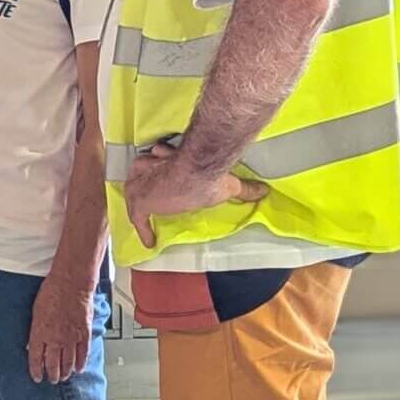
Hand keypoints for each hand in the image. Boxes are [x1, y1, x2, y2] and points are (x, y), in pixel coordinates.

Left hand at [27, 276, 93, 382]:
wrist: (71, 283)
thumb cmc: (52, 292)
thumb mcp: (36, 311)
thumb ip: (36, 329)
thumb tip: (33, 343)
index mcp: (40, 332)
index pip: (36, 358)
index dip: (36, 370)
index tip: (36, 377)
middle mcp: (55, 338)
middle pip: (53, 364)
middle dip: (51, 375)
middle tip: (51, 380)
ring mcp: (71, 338)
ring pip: (68, 362)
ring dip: (65, 372)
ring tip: (63, 377)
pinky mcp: (84, 334)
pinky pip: (83, 354)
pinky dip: (81, 363)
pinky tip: (79, 369)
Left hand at [124, 141, 268, 248]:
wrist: (197, 174)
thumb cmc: (210, 175)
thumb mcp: (228, 183)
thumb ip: (244, 188)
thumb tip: (265, 191)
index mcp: (166, 157)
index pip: (157, 159)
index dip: (159, 163)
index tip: (161, 166)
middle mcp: (148, 165)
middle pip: (141, 172)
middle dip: (146, 178)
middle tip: (152, 190)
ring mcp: (139, 183)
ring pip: (135, 191)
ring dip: (140, 201)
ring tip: (146, 215)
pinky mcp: (139, 201)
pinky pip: (137, 218)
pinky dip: (143, 229)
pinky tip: (149, 242)